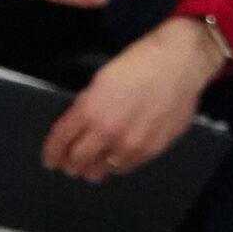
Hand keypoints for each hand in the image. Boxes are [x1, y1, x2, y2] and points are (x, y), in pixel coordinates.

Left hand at [42, 18, 224, 181]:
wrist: (181, 63)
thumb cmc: (141, 62)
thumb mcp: (102, 79)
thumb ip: (88, 106)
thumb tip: (83, 125)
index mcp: (89, 109)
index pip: (60, 141)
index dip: (52, 153)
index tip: (50, 160)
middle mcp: (107, 131)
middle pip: (78, 160)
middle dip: (70, 164)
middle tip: (70, 166)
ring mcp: (131, 143)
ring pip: (102, 169)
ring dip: (93, 169)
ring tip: (92, 169)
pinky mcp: (152, 148)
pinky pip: (126, 166)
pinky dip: (117, 165)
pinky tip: (116, 160)